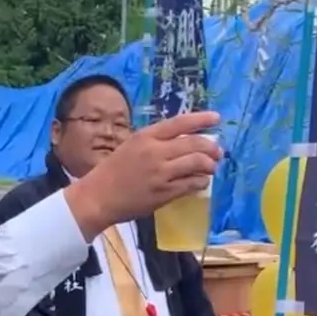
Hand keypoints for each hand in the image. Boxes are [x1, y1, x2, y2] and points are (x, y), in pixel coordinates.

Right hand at [65, 112, 221, 240]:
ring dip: (209, 165)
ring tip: (211, 168)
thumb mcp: (132, 146)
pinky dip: (200, 182)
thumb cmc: (113, 171)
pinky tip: (200, 182)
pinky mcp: (164, 192)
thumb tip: (184, 141)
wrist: (98, 197)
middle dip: (211, 147)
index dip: (201, 119)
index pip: (180, 123)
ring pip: (197, 163)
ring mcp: (161, 173)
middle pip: (194, 144)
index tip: (216, 118)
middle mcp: (155, 152)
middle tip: (218, 152)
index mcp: (146, 137)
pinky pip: (191, 184)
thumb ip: (155, 142)